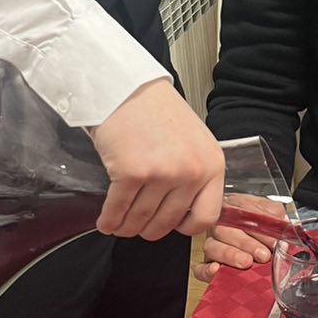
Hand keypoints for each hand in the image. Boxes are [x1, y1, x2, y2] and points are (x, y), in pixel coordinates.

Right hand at [90, 78, 223, 240]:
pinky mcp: (131, 173)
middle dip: (148, 229)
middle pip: (168, 222)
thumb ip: (195, 175)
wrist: (127, 88)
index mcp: (211, 165)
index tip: (173, 225)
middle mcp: (190, 172)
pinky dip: (109, 220)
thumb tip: (185, 211)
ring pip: (141, 219)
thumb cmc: (157, 111)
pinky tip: (106, 221)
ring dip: (127, 227)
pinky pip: (118, 210)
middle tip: (138, 226)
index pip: (207, 217)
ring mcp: (162, 173)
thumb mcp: (194, 142)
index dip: (186, 227)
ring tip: (119, 224)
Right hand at [192, 195, 287, 284]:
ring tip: (246, 262)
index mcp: (234, 208)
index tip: (273, 240)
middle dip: (246, 243)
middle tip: (263, 254)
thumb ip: (273, 213)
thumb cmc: (259, 223)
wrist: (252, 238)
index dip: (258, 227)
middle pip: (224, 230)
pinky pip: (200, 268)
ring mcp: (211, 244)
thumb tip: (278, 219)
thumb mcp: (269, 212)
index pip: (241, 213)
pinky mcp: (206, 264)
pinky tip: (217, 269)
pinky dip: (206, 270)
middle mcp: (219, 224)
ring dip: (230, 255)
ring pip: (212, 247)